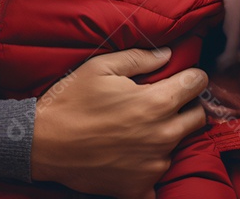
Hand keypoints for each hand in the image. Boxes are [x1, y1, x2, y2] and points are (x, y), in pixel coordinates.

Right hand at [31, 47, 207, 198]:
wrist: (40, 144)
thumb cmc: (71, 101)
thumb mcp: (102, 67)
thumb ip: (140, 58)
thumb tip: (168, 54)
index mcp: (157, 103)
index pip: (198, 84)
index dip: (191, 77)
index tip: (183, 77)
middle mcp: (162, 135)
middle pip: (197, 117)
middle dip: (186, 106)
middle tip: (163, 104)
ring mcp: (152, 165)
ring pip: (178, 146)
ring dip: (166, 137)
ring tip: (138, 130)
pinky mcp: (138, 187)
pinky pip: (157, 181)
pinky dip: (149, 170)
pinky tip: (133, 160)